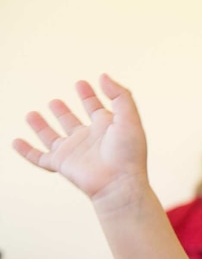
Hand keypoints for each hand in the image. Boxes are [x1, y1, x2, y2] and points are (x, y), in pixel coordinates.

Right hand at [12, 74, 147, 203]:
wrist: (119, 182)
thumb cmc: (128, 152)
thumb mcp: (129, 118)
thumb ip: (119, 96)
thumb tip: (102, 76)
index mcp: (106, 127)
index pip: (95, 108)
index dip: (89, 96)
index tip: (82, 83)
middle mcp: (88, 139)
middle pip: (71, 122)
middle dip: (63, 112)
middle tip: (55, 101)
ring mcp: (73, 151)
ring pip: (52, 137)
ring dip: (41, 126)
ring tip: (32, 114)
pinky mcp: (61, 164)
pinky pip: (39, 157)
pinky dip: (26, 150)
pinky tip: (16, 142)